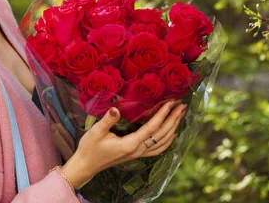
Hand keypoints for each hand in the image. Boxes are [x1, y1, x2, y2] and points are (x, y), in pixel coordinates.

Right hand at [61, 100, 185, 188]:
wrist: (86, 165)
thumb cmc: (89, 148)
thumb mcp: (96, 132)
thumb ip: (108, 120)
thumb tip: (116, 108)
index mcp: (130, 144)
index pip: (152, 127)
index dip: (162, 114)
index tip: (170, 103)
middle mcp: (138, 150)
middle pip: (161, 134)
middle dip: (173, 119)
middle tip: (182, 106)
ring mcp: (138, 154)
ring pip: (162, 142)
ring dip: (173, 128)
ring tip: (180, 116)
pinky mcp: (136, 154)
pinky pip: (157, 149)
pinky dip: (168, 141)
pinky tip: (172, 135)